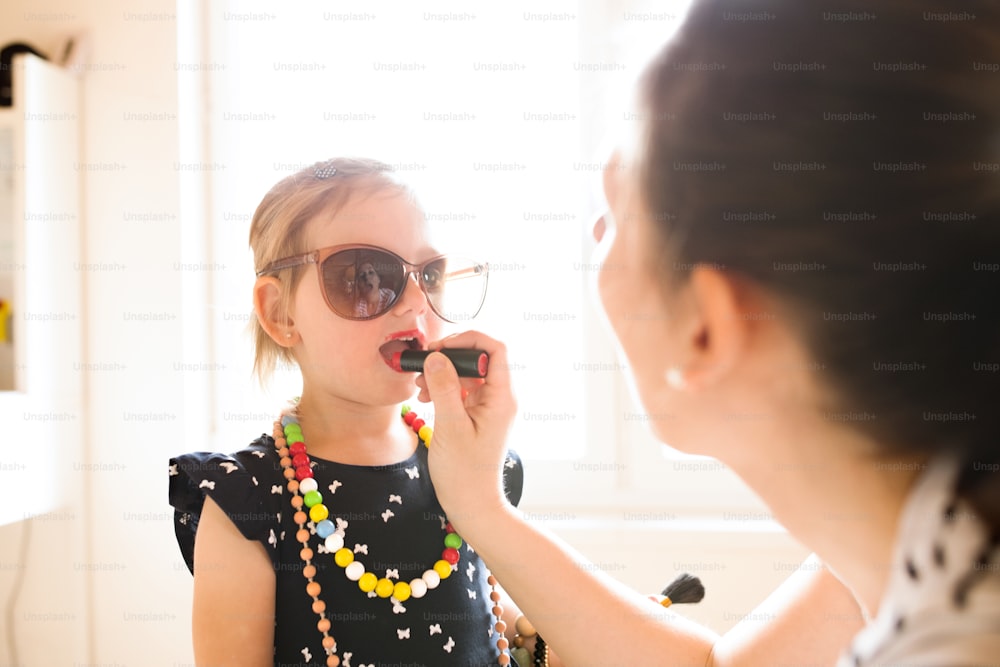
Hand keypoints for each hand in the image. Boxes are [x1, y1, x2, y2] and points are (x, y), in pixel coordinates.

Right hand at [415, 331, 516, 533]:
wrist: (472, 504)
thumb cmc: (464, 472)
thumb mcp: (450, 427)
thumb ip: (444, 388)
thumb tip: (436, 357)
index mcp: (502, 398)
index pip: (495, 349)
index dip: (468, 339)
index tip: (440, 348)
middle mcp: (501, 398)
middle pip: (479, 358)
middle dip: (449, 358)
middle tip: (424, 366)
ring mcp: (490, 407)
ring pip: (468, 374)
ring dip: (443, 374)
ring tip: (420, 387)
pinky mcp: (479, 416)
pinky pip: (462, 391)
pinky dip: (444, 389)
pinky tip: (425, 398)